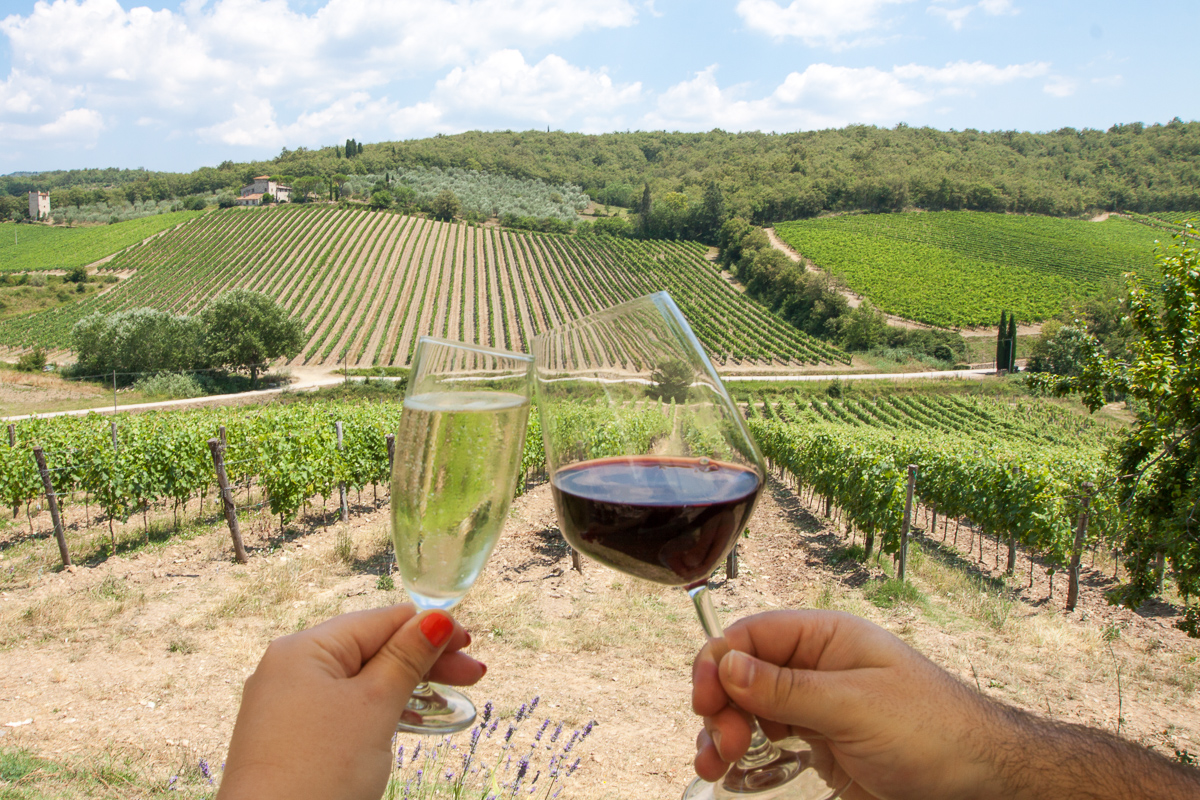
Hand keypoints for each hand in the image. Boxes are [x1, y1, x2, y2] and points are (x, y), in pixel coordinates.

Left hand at [218, 604, 485, 799]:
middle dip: (424, 660)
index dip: (429, 628)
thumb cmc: (320, 771)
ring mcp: (287, 706)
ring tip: (448, 698)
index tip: (470, 644)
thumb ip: (407, 657)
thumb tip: (436, 616)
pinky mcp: (292, 738)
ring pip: (360, 681)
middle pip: (371, 649)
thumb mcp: (375, 706)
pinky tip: (410, 719)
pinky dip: (380, 709)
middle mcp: (290, 669)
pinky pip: (344, 708)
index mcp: (304, 649)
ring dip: (407, 685)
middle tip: (474, 675)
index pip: (379, 621)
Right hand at [691, 609, 995, 799]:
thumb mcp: (855, 706)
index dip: (718, 662)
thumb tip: (726, 664)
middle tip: (719, 746)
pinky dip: (746, 754)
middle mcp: (815, 666)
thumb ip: (787, 688)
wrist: (984, 781)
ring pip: (750, 709)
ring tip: (713, 765)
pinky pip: (770, 741)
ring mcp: (817, 706)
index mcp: (825, 638)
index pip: (751, 635)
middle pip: (742, 674)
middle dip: (719, 706)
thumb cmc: (933, 731)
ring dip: (724, 733)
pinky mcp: (822, 744)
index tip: (703, 702)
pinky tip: (734, 772)